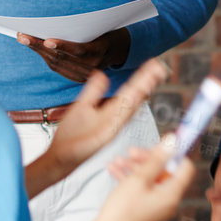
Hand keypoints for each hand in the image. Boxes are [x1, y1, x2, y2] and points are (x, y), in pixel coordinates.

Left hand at [17, 28, 131, 82]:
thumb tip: (56, 23)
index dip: (63, 46)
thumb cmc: (108, 31)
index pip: (80, 51)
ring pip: (57, 64)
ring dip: (38, 51)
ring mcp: (84, 75)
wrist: (121, 50)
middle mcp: (92, 67)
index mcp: (101, 52)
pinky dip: (45, 57)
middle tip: (23, 36)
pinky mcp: (78, 79)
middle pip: (62, 58)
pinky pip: (58, 69)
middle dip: (40, 47)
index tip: (47, 40)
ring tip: (24, 39)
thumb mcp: (102, 25)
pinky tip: (35, 48)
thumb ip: (83, 27)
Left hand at [46, 59, 168, 177]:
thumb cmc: (71, 136)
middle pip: (134, 97)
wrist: (60, 157)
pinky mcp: (103, 138)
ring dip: (140, 93)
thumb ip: (94, 91)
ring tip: (151, 78)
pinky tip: (133, 101)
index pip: (130, 90)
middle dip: (147, 82)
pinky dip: (126, 112)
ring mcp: (111, 129)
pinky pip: (117, 123)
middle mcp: (115, 119)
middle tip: (159, 68)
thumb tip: (102, 73)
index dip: (142, 77)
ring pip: (129, 108)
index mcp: (111, 111)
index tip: (153, 64)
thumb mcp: (83, 106)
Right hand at [88, 140, 195, 220]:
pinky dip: (130, 178)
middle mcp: (168, 201)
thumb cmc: (122, 210)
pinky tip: (114, 169)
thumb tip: (173, 141)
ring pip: (150, 179)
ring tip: (118, 160)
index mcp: (172, 194)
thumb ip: (157, 158)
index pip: (185, 168)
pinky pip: (142, 188)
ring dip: (135, 166)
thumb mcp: (139, 178)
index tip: (160, 144)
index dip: (174, 154)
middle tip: (131, 151)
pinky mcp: (144, 209)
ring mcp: (156, 206)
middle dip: (147, 158)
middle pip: (165, 171)